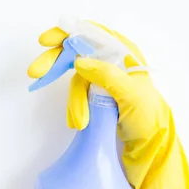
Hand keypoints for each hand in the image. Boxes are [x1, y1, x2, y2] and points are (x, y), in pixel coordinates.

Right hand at [28, 23, 188, 188]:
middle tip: (34, 73)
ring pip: (75, 79)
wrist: (154, 156)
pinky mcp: (97, 102)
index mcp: (127, 57)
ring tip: (80, 122)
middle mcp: (115, 66)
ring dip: (72, 99)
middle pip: (77, 52)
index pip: (95, 34)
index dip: (69, 32)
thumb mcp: (132, 97)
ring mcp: (104, 84)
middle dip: (55, 62)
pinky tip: (80, 123)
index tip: (47, 40)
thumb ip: (108, 76)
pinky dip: (74, 108)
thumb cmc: (150, 123)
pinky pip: (77, 97)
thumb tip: (80, 60)